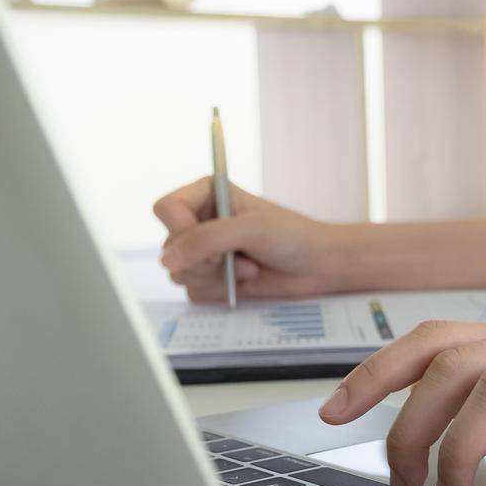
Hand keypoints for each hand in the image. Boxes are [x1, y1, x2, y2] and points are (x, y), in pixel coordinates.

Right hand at [153, 178, 342, 301]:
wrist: (318, 265)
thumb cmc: (293, 237)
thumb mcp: (251, 229)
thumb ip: (206, 240)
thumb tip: (166, 259)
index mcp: (205, 194)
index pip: (166, 209)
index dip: (180, 231)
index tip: (211, 246)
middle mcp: (199, 220)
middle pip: (168, 247)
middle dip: (205, 261)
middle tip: (239, 257)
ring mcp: (203, 251)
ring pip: (178, 273)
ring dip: (215, 277)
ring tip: (248, 267)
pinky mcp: (210, 277)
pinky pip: (193, 291)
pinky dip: (219, 291)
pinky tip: (245, 279)